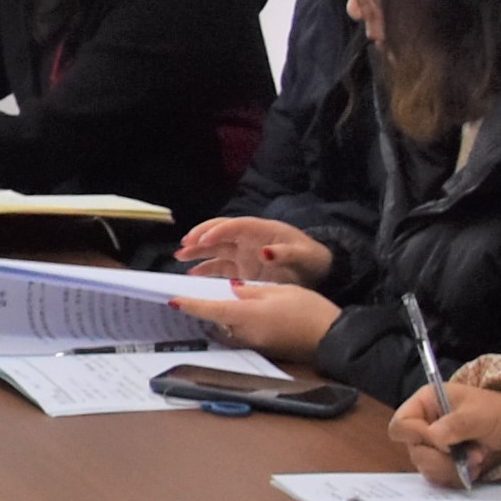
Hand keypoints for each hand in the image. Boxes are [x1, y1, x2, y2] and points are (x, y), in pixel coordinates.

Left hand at [166, 280, 338, 367]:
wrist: (333, 338)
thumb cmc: (309, 311)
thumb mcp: (279, 291)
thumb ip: (252, 292)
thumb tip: (233, 292)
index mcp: (247, 316)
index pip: (210, 310)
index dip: (190, 305)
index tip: (172, 301)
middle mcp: (247, 334)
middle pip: (218, 322)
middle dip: (207, 310)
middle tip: (196, 296)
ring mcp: (256, 344)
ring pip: (230, 329)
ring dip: (223, 319)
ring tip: (220, 302)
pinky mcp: (265, 349)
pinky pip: (244, 336)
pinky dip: (239, 325)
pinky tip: (244, 314)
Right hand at [176, 216, 332, 287]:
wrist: (320, 273)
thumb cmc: (313, 260)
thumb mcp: (304, 256)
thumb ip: (286, 253)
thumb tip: (266, 252)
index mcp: (262, 230)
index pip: (235, 226)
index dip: (217, 231)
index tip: (202, 240)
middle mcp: (249, 239)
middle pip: (219, 233)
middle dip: (200, 238)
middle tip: (184, 246)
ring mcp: (244, 253)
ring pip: (215, 249)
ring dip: (198, 252)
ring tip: (180, 258)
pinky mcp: (243, 268)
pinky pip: (220, 266)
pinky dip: (206, 269)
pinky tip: (193, 274)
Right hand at [390, 376, 500, 485]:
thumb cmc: (497, 412)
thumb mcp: (479, 414)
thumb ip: (456, 424)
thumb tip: (433, 437)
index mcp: (424, 404)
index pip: (401, 424)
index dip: (417, 436)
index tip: (446, 444)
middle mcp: (423, 425)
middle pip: (413, 451)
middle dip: (444, 458)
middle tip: (472, 454)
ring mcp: (432, 446)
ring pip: (426, 468)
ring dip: (453, 468)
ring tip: (477, 459)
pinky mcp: (442, 463)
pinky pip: (439, 478)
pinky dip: (457, 477)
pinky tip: (475, 468)